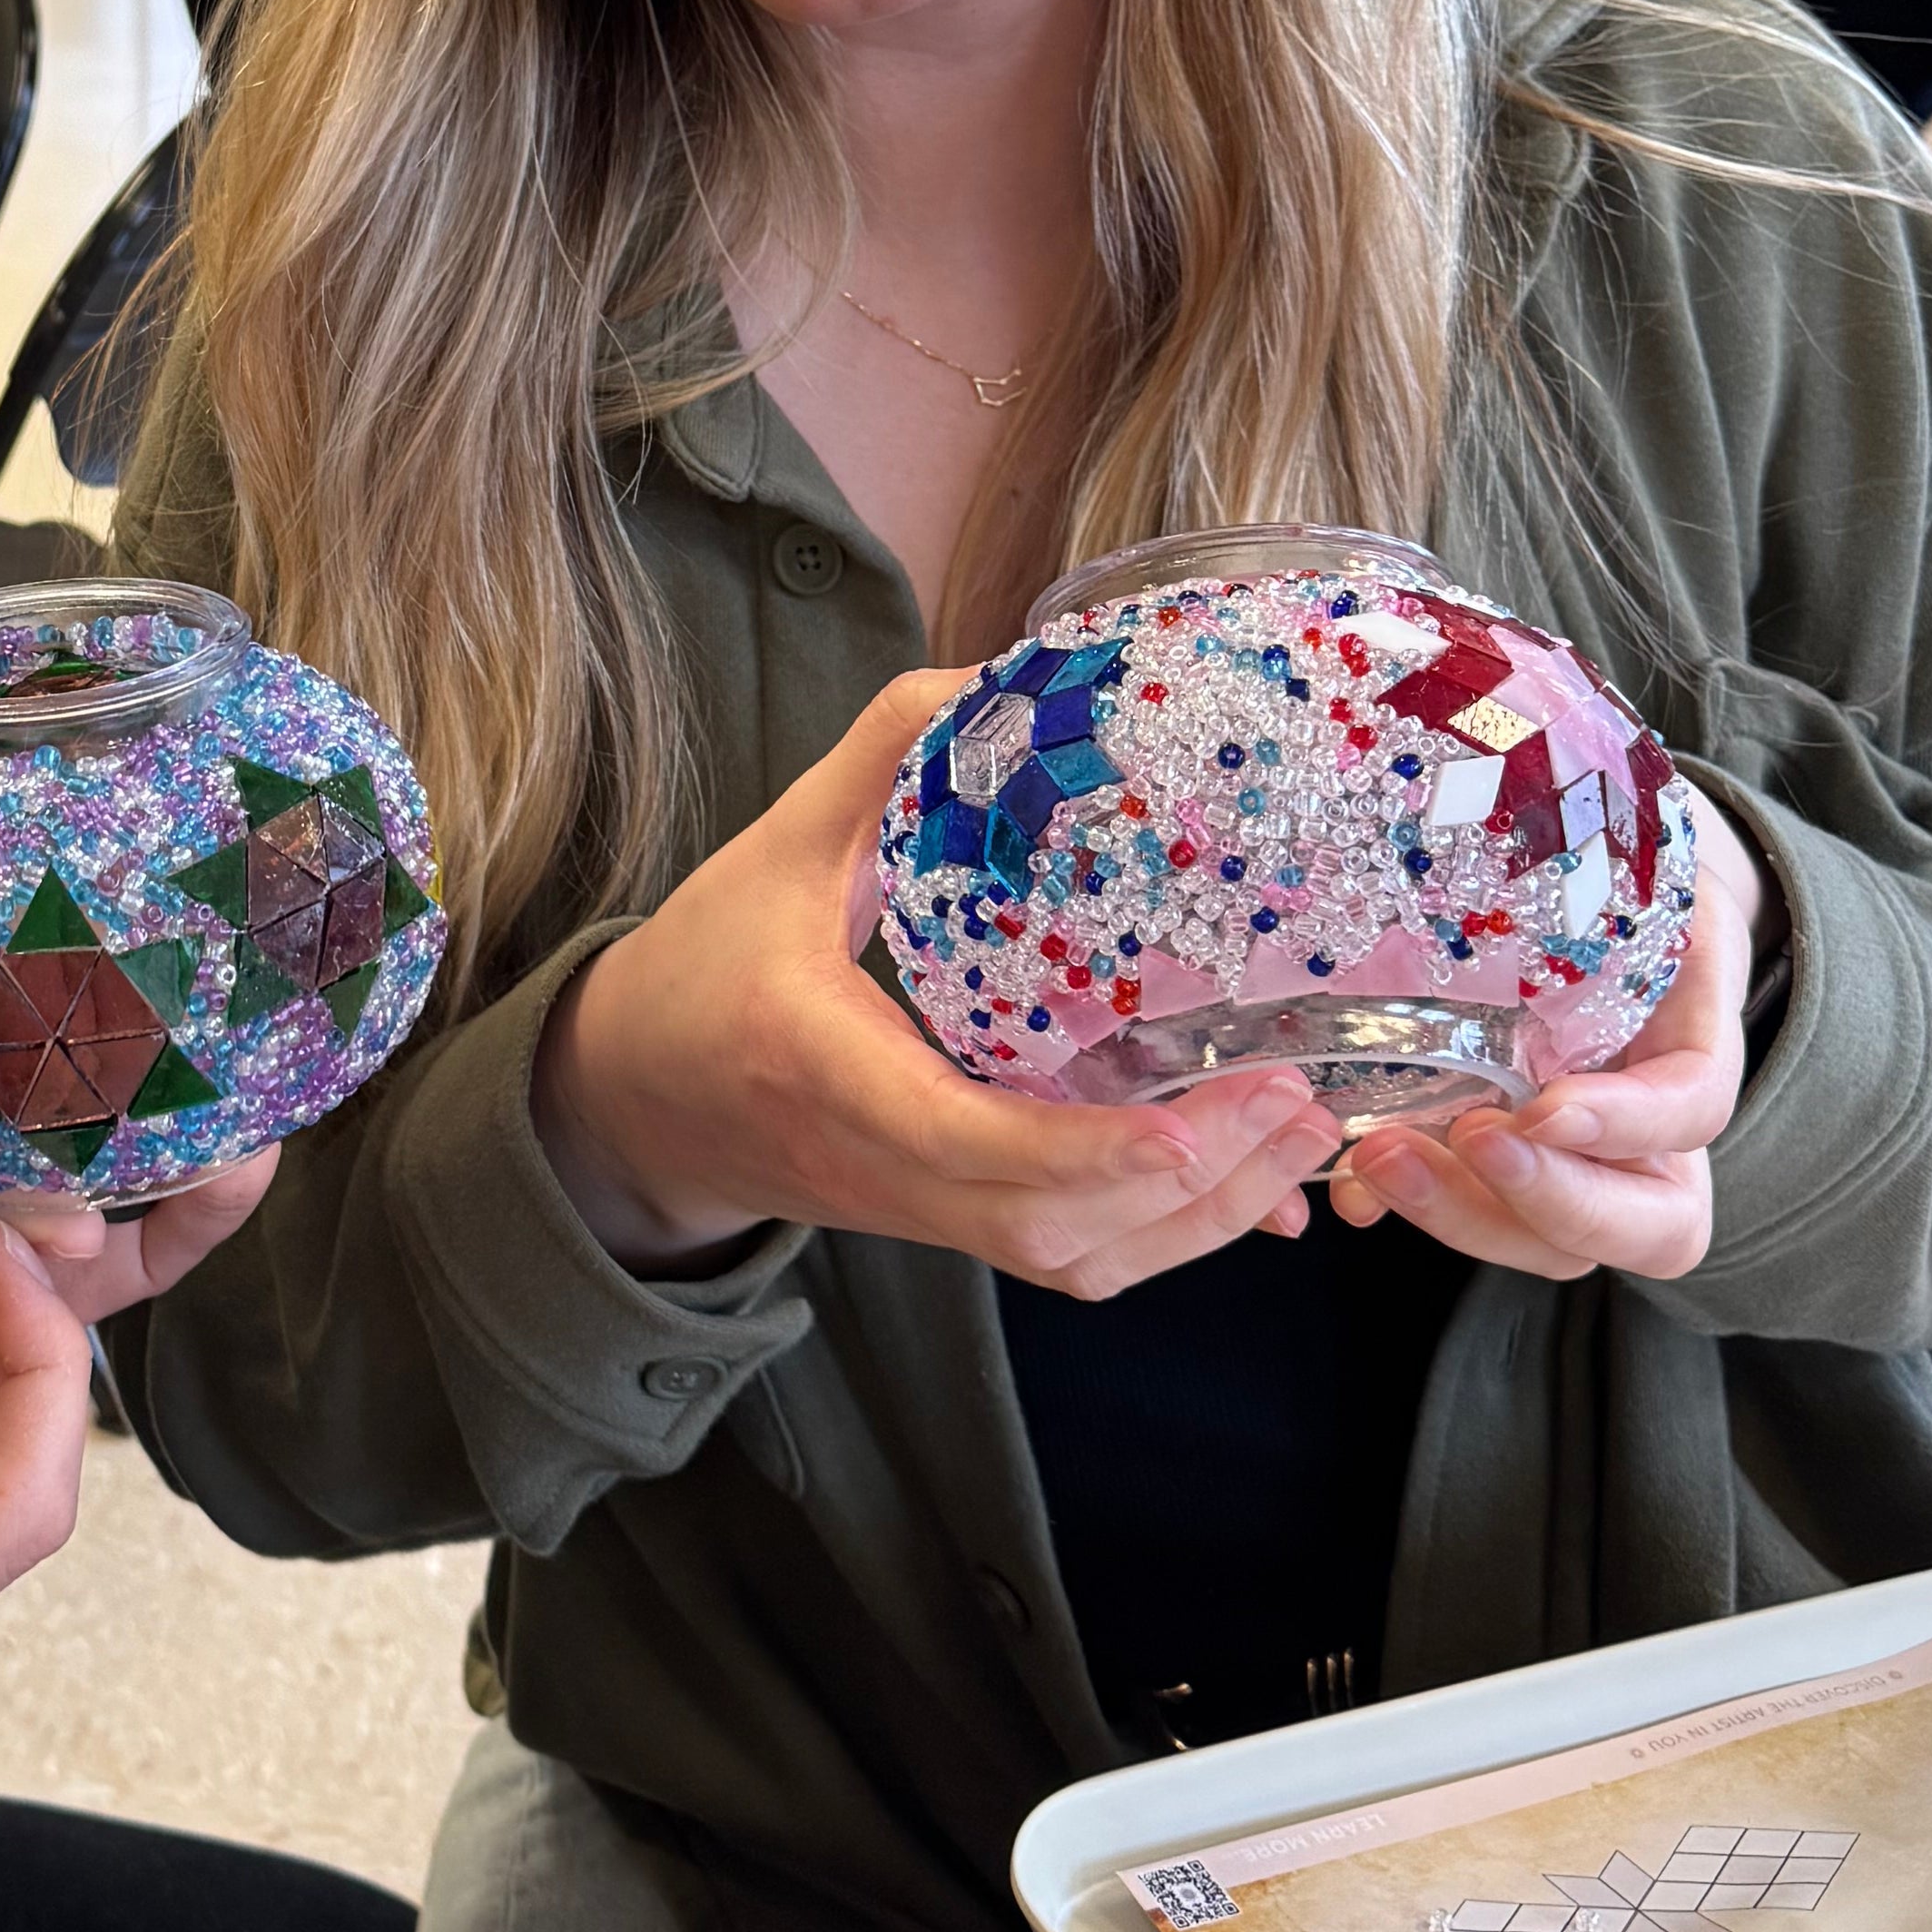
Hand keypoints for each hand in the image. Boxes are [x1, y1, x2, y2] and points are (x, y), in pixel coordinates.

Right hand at [537, 673, 1341, 1304]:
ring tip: (1300, 1132)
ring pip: (1070, 1261)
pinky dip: (1168, 1238)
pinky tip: (1249, 1183)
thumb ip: (885, 756)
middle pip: (1045, 1227)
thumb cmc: (702, 966)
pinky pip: (1069, 1262)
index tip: (1183, 1127)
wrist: (631, 1101)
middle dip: (1187, 1187)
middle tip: (1297, 1098)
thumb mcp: (776, 845)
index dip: (1080, 1151)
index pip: (956, 1139)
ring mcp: (916, 1212)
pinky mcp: (946, 1227)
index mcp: (819, 1065)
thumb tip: (1007, 669)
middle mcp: (876, 1163)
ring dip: (1197, 1222)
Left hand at [1325, 799, 1756, 1282]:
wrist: (1591, 894)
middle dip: (1541, 1200)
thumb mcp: (1638, 854)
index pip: (1691, 1113)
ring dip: (1461, 1214)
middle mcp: (1649, 1135)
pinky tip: (1346, 1186)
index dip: (1625, 1125)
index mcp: (1693, 1051)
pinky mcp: (1501, 1168)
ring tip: (1375, 1161)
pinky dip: (1410, 1208)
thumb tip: (1543, 815)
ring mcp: (1577, 1164)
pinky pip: (1474, 1215)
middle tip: (1451, 1143)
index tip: (1541, 1106)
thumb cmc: (1618, 870)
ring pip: (1549, 1240)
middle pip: (1636, 1226)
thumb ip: (1621, 864)